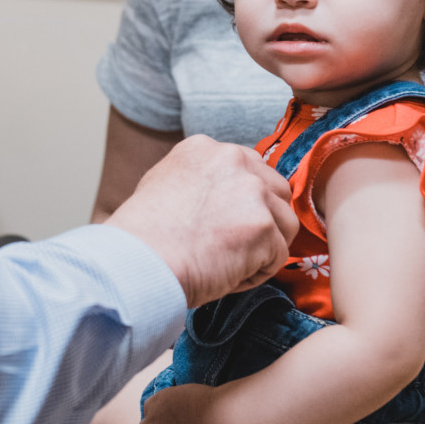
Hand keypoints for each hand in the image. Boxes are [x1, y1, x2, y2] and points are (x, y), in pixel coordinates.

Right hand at [105, 134, 295, 306]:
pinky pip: (278, 257)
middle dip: (263, 220)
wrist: (140, 261)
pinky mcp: (263, 227)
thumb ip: (200, 180)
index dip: (244, 202)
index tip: (226, 222)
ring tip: (227, 263)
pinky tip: (226, 275)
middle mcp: (232, 160)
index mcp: (205, 148)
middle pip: (276, 191)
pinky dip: (256, 273)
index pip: (250, 169)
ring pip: (284, 224)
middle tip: (234, 246)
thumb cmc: (143, 236)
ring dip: (263, 248)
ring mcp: (252, 191)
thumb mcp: (163, 184)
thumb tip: (223, 197)